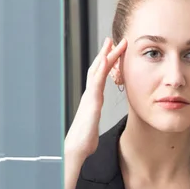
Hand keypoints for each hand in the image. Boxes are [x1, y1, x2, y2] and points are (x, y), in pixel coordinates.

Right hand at [65, 37, 126, 158]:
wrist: (76, 148)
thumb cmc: (84, 142)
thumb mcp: (93, 129)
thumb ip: (94, 123)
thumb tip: (93, 126)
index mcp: (92, 101)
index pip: (99, 78)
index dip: (105, 65)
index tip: (112, 53)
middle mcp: (90, 95)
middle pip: (97, 69)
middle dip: (105, 53)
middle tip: (112, 39)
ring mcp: (90, 96)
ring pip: (98, 70)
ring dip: (106, 55)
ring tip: (113, 42)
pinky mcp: (92, 101)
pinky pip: (97, 80)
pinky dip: (102, 68)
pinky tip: (108, 58)